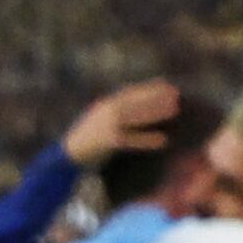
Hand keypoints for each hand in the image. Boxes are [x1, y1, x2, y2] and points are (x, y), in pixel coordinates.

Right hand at [61, 79, 186, 167]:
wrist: (66, 157)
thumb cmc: (86, 141)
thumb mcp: (99, 121)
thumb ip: (115, 113)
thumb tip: (136, 109)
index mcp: (104, 106)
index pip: (131, 92)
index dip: (150, 88)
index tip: (168, 86)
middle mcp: (105, 112)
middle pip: (135, 101)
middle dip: (156, 97)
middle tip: (177, 96)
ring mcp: (106, 126)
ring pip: (135, 116)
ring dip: (156, 112)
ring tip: (175, 110)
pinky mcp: (108, 142)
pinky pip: (132, 139)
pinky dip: (147, 139)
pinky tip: (162, 140)